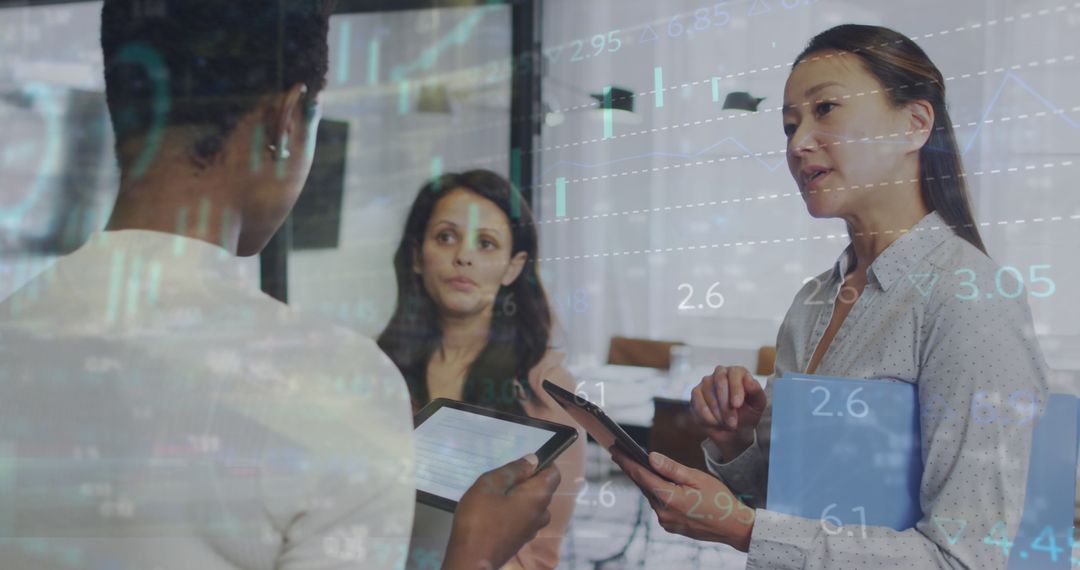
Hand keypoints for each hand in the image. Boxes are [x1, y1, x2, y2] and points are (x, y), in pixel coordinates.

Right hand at [443, 455, 560, 569]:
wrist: (471, 559)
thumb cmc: (480, 519)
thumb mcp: (490, 485)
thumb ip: (513, 470)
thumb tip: (533, 460)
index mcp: (538, 497)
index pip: (554, 474)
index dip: (543, 463)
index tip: (522, 463)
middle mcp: (541, 514)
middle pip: (542, 489)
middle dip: (526, 480)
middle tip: (501, 479)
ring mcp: (531, 530)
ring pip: (532, 505)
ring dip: (518, 497)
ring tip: (495, 495)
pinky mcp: (520, 540)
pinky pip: (524, 518)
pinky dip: (514, 511)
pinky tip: (493, 513)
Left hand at [610, 447, 754, 551]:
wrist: (733, 526)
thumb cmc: (719, 500)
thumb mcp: (697, 478)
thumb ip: (671, 468)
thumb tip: (650, 457)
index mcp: (669, 498)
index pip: (641, 476)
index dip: (626, 461)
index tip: (614, 449)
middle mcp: (663, 512)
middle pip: (643, 485)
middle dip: (631, 468)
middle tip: (618, 453)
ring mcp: (666, 521)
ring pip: (650, 495)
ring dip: (644, 481)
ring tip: (635, 464)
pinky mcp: (671, 525)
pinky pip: (658, 505)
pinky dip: (655, 492)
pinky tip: (655, 482)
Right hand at [690, 365, 766, 458]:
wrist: (733, 429)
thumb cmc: (747, 413)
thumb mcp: (757, 405)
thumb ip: (756, 392)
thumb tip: (749, 381)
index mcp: (738, 372)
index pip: (734, 373)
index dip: (735, 389)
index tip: (737, 404)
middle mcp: (721, 373)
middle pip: (719, 380)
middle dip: (725, 404)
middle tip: (732, 422)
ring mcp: (707, 382)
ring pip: (708, 393)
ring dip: (718, 413)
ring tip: (726, 424)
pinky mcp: (696, 393)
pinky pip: (697, 402)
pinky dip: (706, 416)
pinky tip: (714, 422)